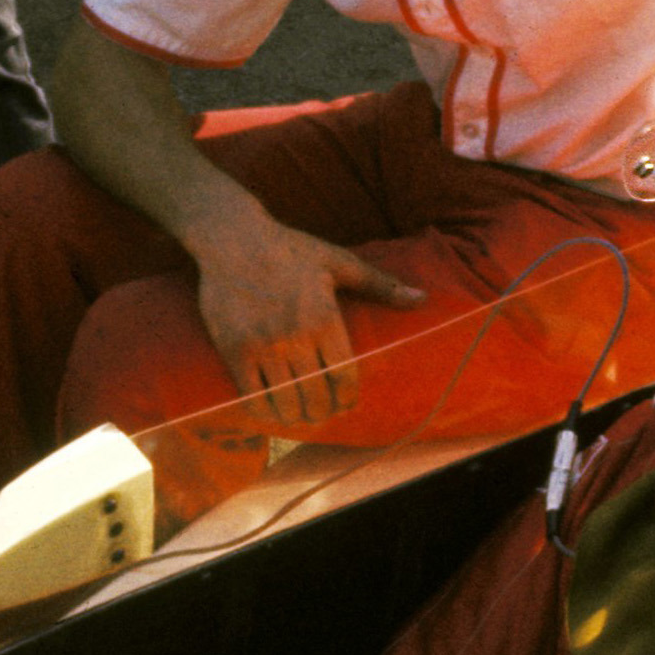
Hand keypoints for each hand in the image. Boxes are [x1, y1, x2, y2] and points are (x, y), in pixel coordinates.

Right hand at [186, 210, 423, 429]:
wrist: (232, 237)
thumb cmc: (290, 249)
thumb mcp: (339, 262)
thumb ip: (380, 284)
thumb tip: (422, 299)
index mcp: (325, 317)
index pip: (344, 377)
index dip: (347, 399)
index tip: (346, 405)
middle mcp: (294, 336)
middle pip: (316, 397)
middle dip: (322, 413)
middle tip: (322, 414)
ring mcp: (262, 345)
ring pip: (284, 402)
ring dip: (295, 417)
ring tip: (299, 416)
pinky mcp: (234, 349)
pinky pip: (252, 396)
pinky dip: (263, 411)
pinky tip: (270, 410)